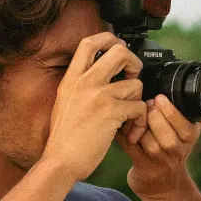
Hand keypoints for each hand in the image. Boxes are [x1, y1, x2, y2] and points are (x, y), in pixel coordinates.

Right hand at [40, 32, 145, 183]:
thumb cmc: (63, 140)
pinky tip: (130, 133)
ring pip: (136, 83)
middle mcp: (85, 82)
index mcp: (72, 79)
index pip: (89, 42)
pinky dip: (140, 122)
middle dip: (134, 63)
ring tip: (130, 119)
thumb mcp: (64, 104)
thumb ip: (79, 87)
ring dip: (138, 101)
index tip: (118, 48)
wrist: (60, 162)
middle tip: (132, 79)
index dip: (109, 38)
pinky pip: (139, 108)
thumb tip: (98, 77)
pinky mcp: (112, 112)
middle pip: (120, 51)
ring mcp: (99, 95)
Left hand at [113, 93, 200, 200]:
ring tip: (131, 114)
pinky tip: (119, 125)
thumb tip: (168, 79)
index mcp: (190, 136)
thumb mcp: (183, 131)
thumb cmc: (170, 149)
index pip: (186, 126)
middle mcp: (179, 151)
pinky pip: (133, 150)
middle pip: (169, 137)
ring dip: (139, 128)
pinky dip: (124, 136)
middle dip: (155, 118)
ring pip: (151, 144)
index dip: (171, 112)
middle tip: (144, 104)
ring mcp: (162, 163)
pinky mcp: (145, 169)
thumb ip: (181, 110)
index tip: (159, 98)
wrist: (164, 185)